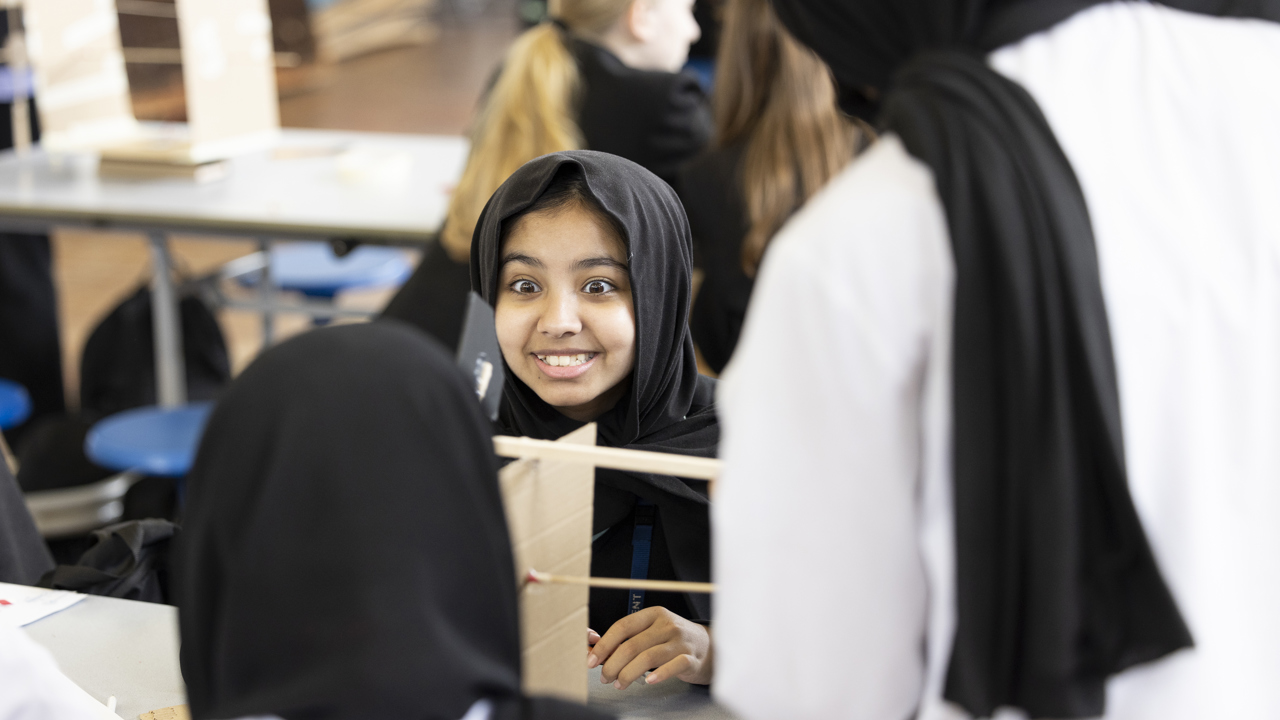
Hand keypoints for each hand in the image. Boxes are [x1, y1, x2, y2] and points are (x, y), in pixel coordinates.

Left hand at [586, 607, 712, 688]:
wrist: (709, 647)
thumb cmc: (674, 640)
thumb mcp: (652, 632)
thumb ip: (628, 638)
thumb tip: (596, 648)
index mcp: (653, 614)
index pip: (623, 626)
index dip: (604, 644)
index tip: (591, 659)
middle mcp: (667, 625)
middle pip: (632, 645)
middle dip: (613, 664)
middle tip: (605, 676)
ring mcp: (680, 641)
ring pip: (648, 658)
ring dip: (628, 674)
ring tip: (619, 683)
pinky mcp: (691, 658)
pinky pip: (672, 666)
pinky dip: (659, 675)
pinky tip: (649, 681)